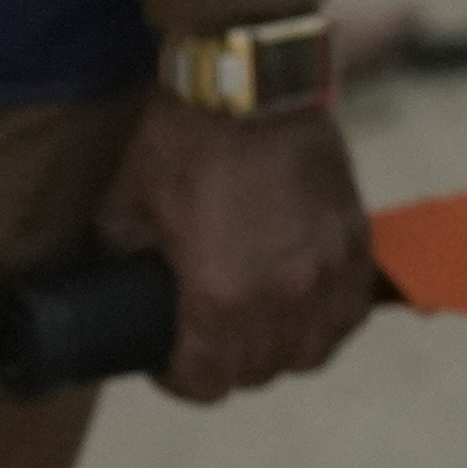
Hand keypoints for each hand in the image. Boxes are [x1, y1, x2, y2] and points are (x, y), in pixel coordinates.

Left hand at [101, 94, 374, 402]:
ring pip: (312, 352)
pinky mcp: (357, 242)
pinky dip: (327, 319)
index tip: (168, 360)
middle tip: (207, 339)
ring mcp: (328, 272)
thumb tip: (109, 288)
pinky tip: (303, 304)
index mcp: (218, 299)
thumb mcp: (126, 208)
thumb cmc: (186, 139)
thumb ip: (119, 261)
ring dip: (282, 350)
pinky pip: (350, 312)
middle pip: (259, 373)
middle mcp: (282, 299)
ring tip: (260, 327)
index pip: (206, 383)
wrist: (251, 84)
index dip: (179, 380)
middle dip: (227, 366)